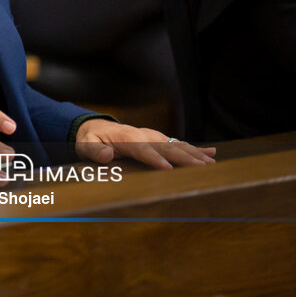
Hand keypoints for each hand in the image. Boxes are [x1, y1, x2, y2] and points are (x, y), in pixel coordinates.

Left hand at [75, 119, 215, 168]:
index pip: (143, 149)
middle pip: (166, 147)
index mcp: (126, 138)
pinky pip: (178, 143)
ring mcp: (153, 136)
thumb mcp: (85, 145)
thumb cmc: (90, 139)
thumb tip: (107, 155)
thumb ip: (94, 151)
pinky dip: (195, 148)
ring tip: (212, 163)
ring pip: (176, 145)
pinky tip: (212, 153)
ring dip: (194, 154)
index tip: (167, 168)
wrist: (95, 127)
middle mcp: (143, 135)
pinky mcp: (158, 140)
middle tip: (202, 168)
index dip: (154, 159)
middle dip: (184, 158)